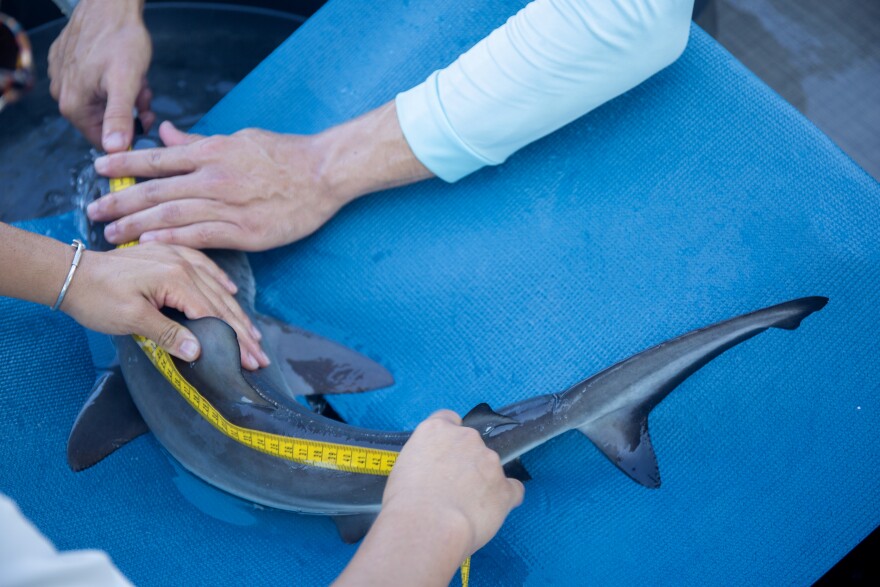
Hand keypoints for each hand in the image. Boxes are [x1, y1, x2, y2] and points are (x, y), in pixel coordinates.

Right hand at [48, 0, 153, 150]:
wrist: (111, 5)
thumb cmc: (120, 39)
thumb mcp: (126, 83)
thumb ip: (119, 118)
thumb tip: (114, 149)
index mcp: (73, 106)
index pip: (102, 142)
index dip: (128, 137)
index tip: (146, 121)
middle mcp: (63, 95)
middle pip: (103, 122)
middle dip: (129, 113)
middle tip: (145, 97)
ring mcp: (63, 78)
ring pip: (102, 104)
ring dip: (125, 99)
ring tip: (138, 81)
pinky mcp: (69, 65)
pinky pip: (95, 87)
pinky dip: (113, 84)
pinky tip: (123, 70)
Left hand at [62, 242, 268, 369]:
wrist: (70, 273)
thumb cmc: (97, 297)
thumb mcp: (131, 319)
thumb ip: (168, 334)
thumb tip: (198, 352)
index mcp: (176, 279)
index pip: (214, 315)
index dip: (235, 341)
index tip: (251, 360)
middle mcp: (182, 265)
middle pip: (221, 303)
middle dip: (243, 331)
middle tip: (260, 355)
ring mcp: (176, 257)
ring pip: (216, 288)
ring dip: (236, 312)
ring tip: (253, 333)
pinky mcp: (168, 256)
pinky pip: (204, 268)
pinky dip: (220, 282)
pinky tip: (230, 290)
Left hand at [86, 102, 432, 250]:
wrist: (325, 173)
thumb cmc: (286, 155)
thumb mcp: (241, 139)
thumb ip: (203, 142)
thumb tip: (170, 134)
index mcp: (214, 154)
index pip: (159, 158)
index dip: (126, 164)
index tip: (98, 169)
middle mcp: (216, 178)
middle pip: (158, 189)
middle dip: (122, 200)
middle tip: (93, 211)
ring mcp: (231, 206)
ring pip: (174, 215)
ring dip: (139, 225)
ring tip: (112, 233)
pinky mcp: (247, 232)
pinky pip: (203, 237)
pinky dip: (174, 239)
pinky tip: (151, 244)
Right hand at [383, 410, 523, 556]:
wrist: (428, 525)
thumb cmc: (405, 501)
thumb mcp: (403, 467)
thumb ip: (424, 460)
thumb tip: (433, 472)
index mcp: (437, 429)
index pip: (449, 419)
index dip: (448, 439)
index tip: (444, 456)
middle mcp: (467, 438)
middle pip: (472, 444)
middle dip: (466, 463)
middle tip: (450, 489)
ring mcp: (490, 461)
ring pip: (491, 468)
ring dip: (483, 482)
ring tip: (465, 508)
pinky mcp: (505, 487)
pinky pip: (512, 490)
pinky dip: (504, 499)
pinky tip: (489, 512)